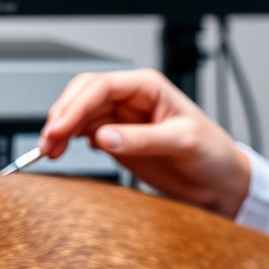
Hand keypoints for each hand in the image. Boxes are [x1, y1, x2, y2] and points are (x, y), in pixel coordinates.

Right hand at [38, 68, 251, 217]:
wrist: (220, 182)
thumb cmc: (213, 154)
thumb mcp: (183, 143)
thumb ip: (143, 139)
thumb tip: (103, 137)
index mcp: (148, 87)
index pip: (102, 86)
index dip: (75, 105)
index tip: (59, 127)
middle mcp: (131, 99)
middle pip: (82, 95)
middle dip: (61, 115)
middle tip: (48, 141)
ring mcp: (121, 119)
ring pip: (78, 114)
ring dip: (60, 130)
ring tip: (48, 151)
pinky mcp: (116, 139)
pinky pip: (82, 133)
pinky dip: (67, 141)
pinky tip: (60, 152)